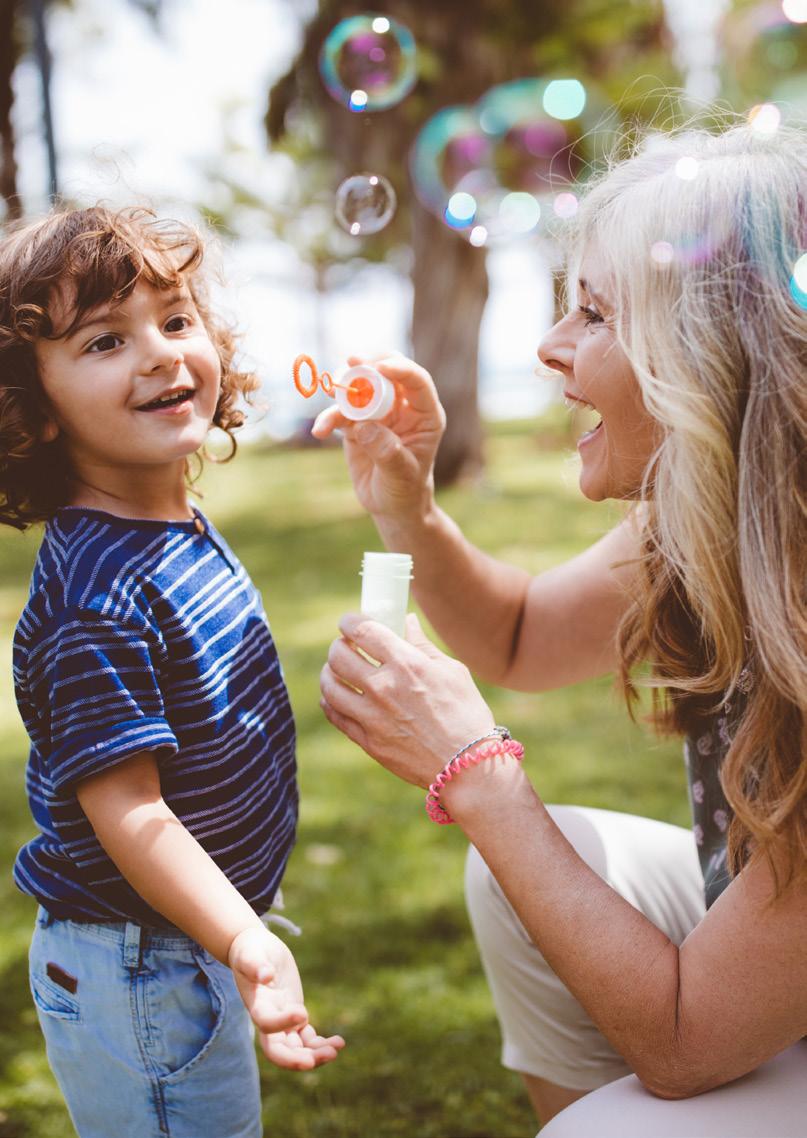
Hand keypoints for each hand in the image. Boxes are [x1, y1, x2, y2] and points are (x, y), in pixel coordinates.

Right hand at [228, 926, 344, 1069]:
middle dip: (297, 1058)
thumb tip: (265, 975)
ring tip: (336, 1049)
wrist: (254, 952)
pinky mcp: (295, 1015)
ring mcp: (282, 1020)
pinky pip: (307, 1038)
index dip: (283, 1022)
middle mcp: (268, 1018)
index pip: (266, 1023)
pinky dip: (320, 1044)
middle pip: (278, 1050)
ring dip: (315, 1054)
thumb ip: (255, 965)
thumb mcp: (250, 953)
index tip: (302, 1013)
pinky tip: (339, 1043)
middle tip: (321, 1056)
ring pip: (296, 1048)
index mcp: (257, 1004)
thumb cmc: (250, 951)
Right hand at [311, 353, 445, 521]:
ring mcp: (378, 414)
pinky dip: (329, 418)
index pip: (417, 381)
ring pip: (360, 387)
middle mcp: (402, 408)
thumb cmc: (405, 490)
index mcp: (424, 415)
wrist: (390, 505)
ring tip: (331, 391)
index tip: (380, 369)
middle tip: (352, 362)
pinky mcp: (356, 424)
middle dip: (369, 365)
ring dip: (344, 386)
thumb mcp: (402, 475)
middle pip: (386, 373)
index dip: (400, 369)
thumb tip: (365, 426)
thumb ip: (387, 451)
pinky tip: (320, 431)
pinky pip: (340, 413)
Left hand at [320, 611, 495, 788]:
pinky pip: (335, 715)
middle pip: (339, 656)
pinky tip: (336, 696)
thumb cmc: (466, 715)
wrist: (467, 766)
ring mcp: (373, 716)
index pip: (362, 630)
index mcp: (407, 664)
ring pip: (330, 686)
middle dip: (338, 645)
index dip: (349, 622)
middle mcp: (384, 687)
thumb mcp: (452, 672)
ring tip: (336, 670)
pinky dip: (330, 701)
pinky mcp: (368, 741)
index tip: (349, 623)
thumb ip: (422, 645)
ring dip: (329, 673)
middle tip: (345, 646)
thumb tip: (406, 621)